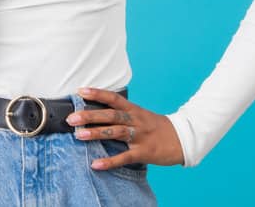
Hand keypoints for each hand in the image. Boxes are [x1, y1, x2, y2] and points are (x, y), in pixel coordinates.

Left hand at [65, 87, 184, 169]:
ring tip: (79, 135)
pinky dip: (110, 161)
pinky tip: (95, 164)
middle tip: (72, 118)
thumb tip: (98, 113)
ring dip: (97, 133)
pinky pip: (124, 157)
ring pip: (116, 132)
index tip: (80, 91)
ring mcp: (140, 136)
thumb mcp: (140, 115)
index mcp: (134, 110)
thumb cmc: (156, 127)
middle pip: (111, 115)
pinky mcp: (144, 152)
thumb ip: (122, 114)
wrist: (182, 139)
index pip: (114, 99)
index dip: (97, 94)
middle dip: (90, 116)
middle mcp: (136, 120)